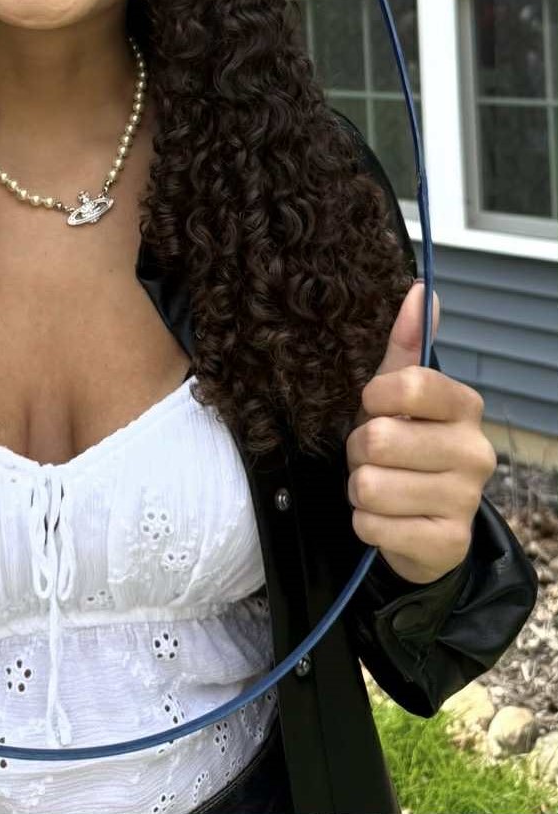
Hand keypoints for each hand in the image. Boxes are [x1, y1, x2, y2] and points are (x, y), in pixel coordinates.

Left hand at [345, 280, 496, 583]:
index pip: (412, 383)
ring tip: (378, 488)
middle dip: (358, 450)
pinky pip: (373, 525)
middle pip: (380, 438)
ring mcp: (465, 501)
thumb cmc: (405, 449)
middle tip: (371, 457)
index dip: (375, 395)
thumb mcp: (398, 396)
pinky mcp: (447, 544)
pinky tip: (386, 520)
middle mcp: (475, 452)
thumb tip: (421, 289)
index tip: (371, 405)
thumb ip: (406, 344)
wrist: (426, 529)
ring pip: (370, 485)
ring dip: (359, 489)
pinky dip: (366, 523)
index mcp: (464, 407)